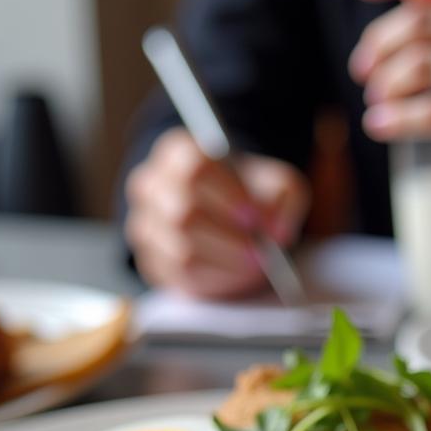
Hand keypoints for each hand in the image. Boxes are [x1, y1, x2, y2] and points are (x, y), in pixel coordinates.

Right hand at [124, 128, 309, 298]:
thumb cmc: (248, 196)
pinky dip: (216, 277)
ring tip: (254, 262)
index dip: (227, 194)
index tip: (254, 216)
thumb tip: (275, 229)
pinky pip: (182, 275)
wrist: (226, 222)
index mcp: (178, 153)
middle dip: (228, 237)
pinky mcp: (153, 262)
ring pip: (182, 249)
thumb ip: (283, 197)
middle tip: (260, 251)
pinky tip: (236, 271)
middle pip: (183, 212)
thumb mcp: (275, 184)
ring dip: (226, 261)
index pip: (194, 168)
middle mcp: (152, 186)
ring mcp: (146, 226)